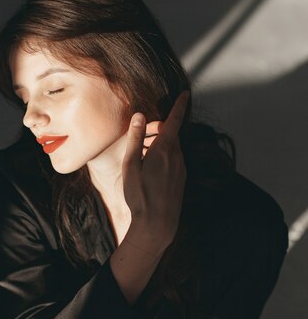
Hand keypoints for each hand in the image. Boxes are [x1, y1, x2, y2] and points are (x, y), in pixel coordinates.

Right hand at [122, 90, 188, 243]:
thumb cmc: (140, 195)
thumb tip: (140, 116)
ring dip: (159, 146)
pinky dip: (163, 158)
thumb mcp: (131, 165)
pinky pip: (173, 162)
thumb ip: (136, 139)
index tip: (185, 94)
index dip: (179, 106)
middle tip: (143, 136)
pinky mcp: (181, 180)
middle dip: (160, 130)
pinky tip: (149, 171)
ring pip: (172, 149)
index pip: (175, 121)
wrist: (157, 224)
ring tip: (141, 156)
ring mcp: (181, 169)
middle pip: (171, 135)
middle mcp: (177, 157)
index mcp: (165, 149)